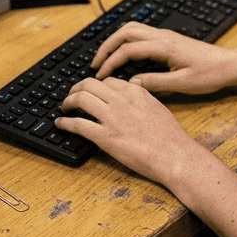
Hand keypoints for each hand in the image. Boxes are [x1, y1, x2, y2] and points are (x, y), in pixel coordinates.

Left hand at [55, 77, 208, 182]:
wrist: (175, 156)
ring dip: (68, 102)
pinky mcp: (106, 137)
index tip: (91, 92)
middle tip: (72, 96)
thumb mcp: (158, 107)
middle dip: (76, 89)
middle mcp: (121, 101)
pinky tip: (61, 124)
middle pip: (90, 85)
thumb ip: (143, 96)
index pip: (108, 81)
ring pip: (81, 99)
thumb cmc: (171, 137)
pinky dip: (65, 123)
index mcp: (135, 92)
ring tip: (65, 108)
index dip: (95, 85)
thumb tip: (134, 87)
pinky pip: (79, 125)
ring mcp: (112, 118)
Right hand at [92, 22, 236, 94]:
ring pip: (132, 29)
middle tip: (95, 63)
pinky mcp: (168, 39)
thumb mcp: (183, 83)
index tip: (101, 75)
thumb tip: (132, 83)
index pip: (128, 50)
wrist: (229, 64)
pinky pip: (141, 34)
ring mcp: (165, 35)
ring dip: (115, 41)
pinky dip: (126, 41)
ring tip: (105, 58)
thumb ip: (155, 83)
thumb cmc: (211, 74)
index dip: (111, 62)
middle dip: (107, 46)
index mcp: (164, 46)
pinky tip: (124, 55)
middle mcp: (163, 36)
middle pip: (125, 32)